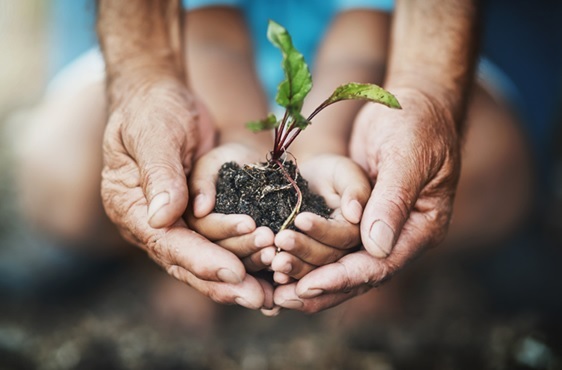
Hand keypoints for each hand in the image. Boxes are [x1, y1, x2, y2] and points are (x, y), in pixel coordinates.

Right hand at [101, 79, 270, 308]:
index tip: (234, 274)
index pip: (167, 242)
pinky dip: (243, 260)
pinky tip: (269, 276)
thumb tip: (162, 218)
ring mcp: (173, 223)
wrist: (160, 97)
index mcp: (130, 207)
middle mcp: (149, 224)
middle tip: (261, 299)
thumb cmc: (153, 109)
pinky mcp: (195, 218)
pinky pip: (219, 245)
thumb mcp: (154, 133)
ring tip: (273, 292)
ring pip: (206, 260)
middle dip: (224, 282)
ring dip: (240, 275)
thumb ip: (159, 174)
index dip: (201, 260)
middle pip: (187, 263)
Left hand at [273, 87, 460, 311]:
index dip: (343, 278)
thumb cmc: (416, 122)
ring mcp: (380, 228)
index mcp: (422, 228)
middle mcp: (401, 236)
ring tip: (274, 289)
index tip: (308, 287)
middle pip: (359, 275)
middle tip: (280, 299)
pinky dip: (309, 255)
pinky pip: (333, 244)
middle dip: (320, 287)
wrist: (411, 102)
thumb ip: (393, 200)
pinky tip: (281, 265)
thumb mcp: (407, 156)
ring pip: (343, 264)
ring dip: (309, 275)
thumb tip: (376, 248)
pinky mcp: (359, 218)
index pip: (380, 265)